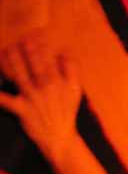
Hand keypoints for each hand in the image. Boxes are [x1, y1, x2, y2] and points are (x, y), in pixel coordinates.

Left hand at [0, 30, 81, 167]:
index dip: (40, 43)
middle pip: (33, 63)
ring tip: (5, 50)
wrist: (59, 139)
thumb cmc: (65, 113)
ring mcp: (32, 98)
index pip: (48, 58)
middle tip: (19, 38)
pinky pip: (4, 99)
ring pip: (18, 74)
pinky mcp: (21, 109)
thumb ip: (72, 70)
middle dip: (25, 47)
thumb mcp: (75, 91)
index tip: (33, 33)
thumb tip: (64, 50)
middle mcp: (45, 87)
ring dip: (9, 60)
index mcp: (58, 82)